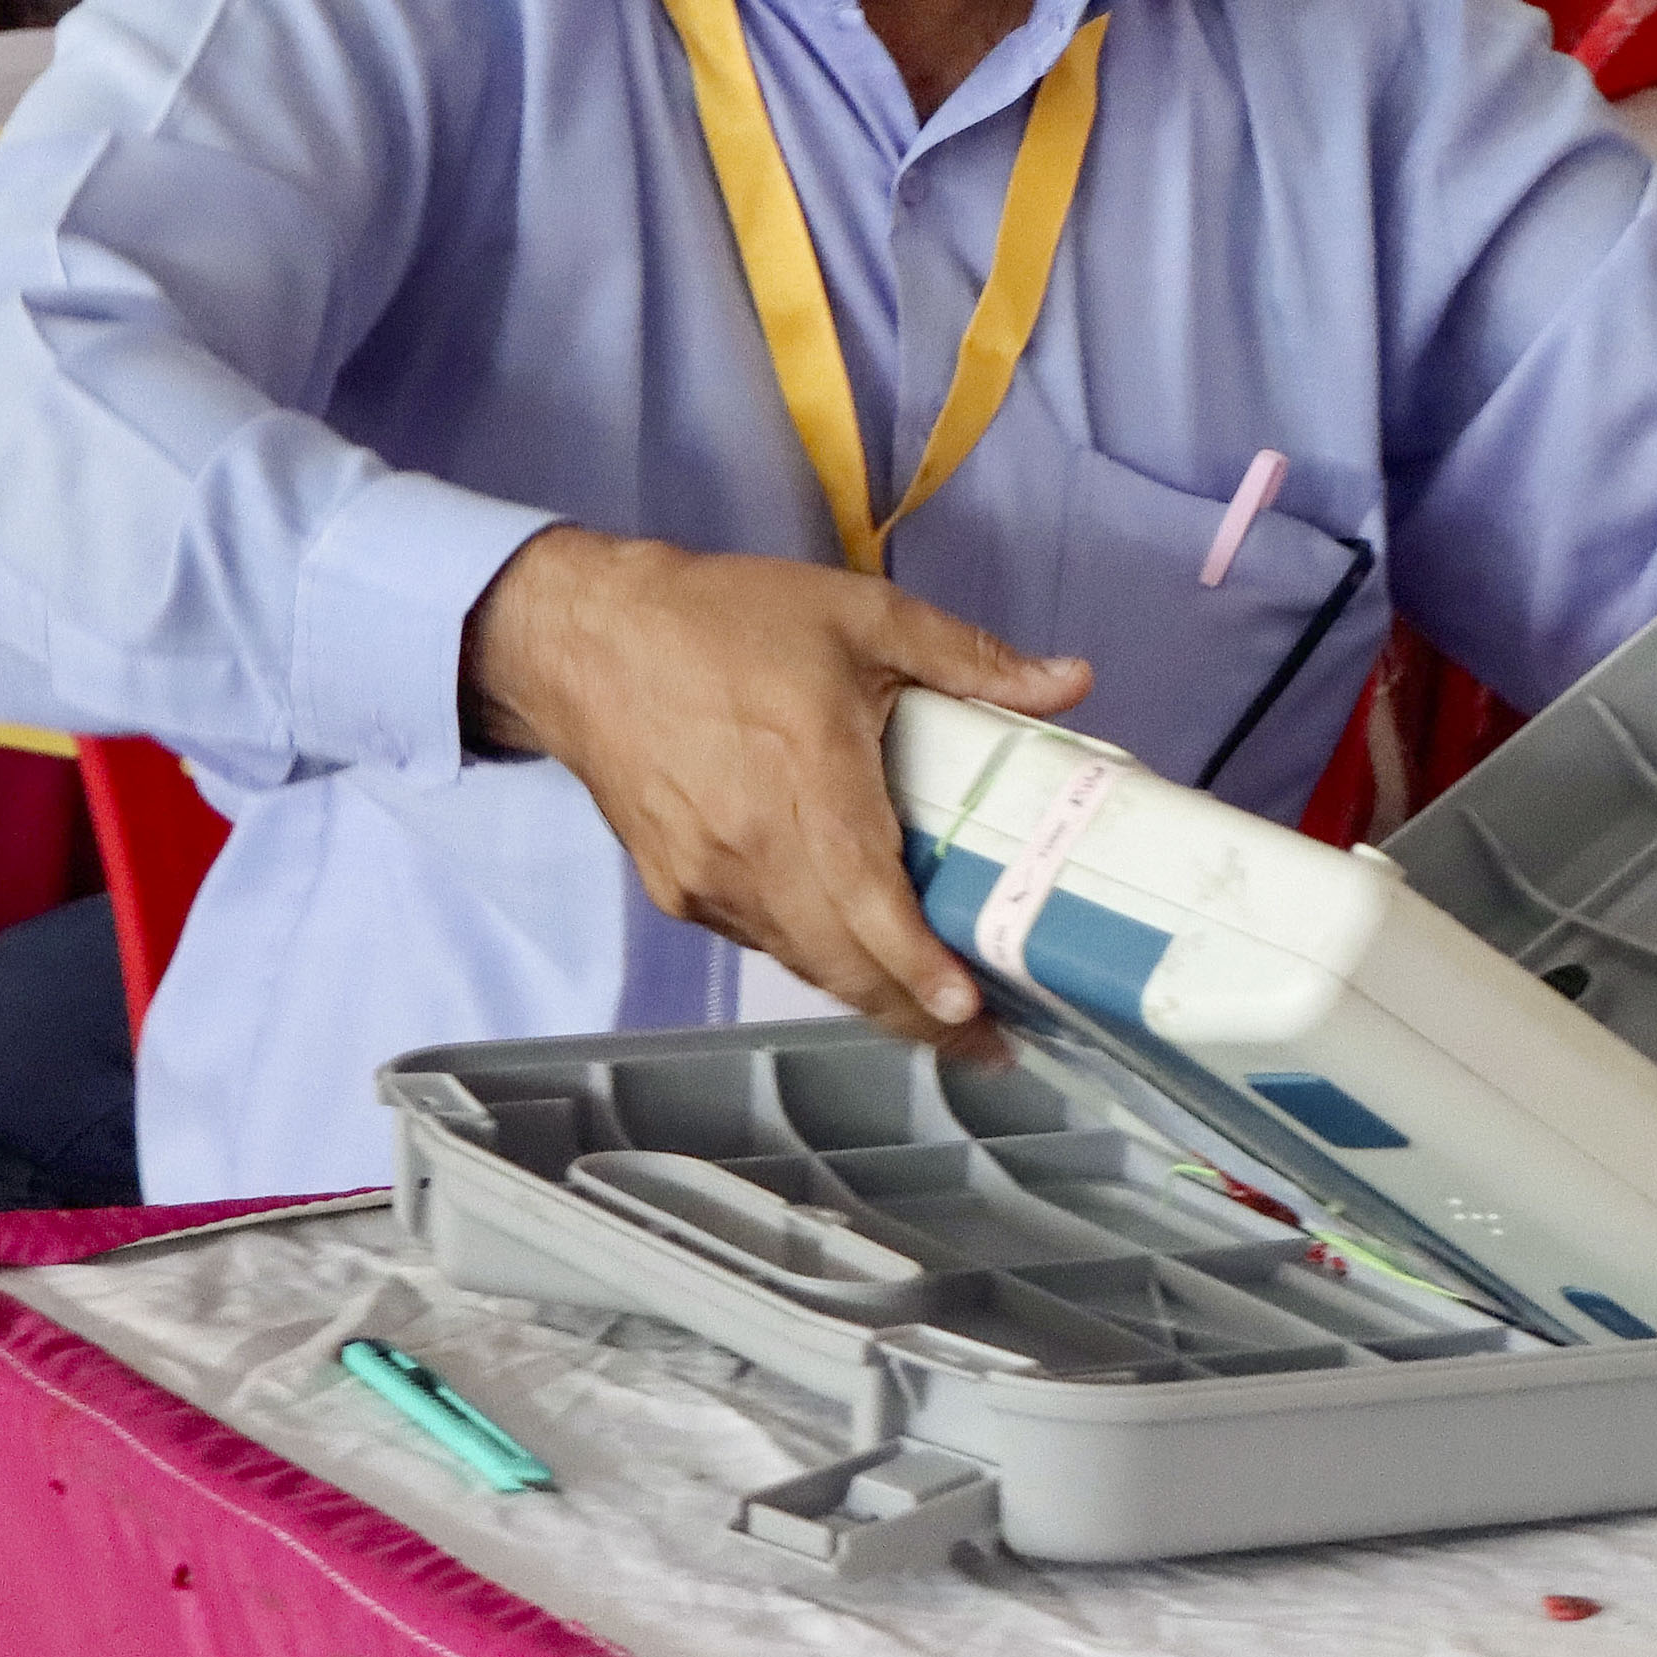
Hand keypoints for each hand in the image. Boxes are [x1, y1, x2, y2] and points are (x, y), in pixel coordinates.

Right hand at [464, 526, 1096, 1053]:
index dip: (920, 969)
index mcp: (807, 776)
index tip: (971, 1013)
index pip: (869, 901)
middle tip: (985, 1043)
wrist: (584, 639)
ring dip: (869, 997)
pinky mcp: (676, 889)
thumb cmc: (726, 619)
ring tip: (937, 1017)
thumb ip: (970, 658)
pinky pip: (762, 939)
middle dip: (915, 1015)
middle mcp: (751, 846)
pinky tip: (857, 958)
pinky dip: (816, 959)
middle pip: (841, 961)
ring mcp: (707, 878)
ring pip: (802, 962)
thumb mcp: (859, 613)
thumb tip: (1073, 683)